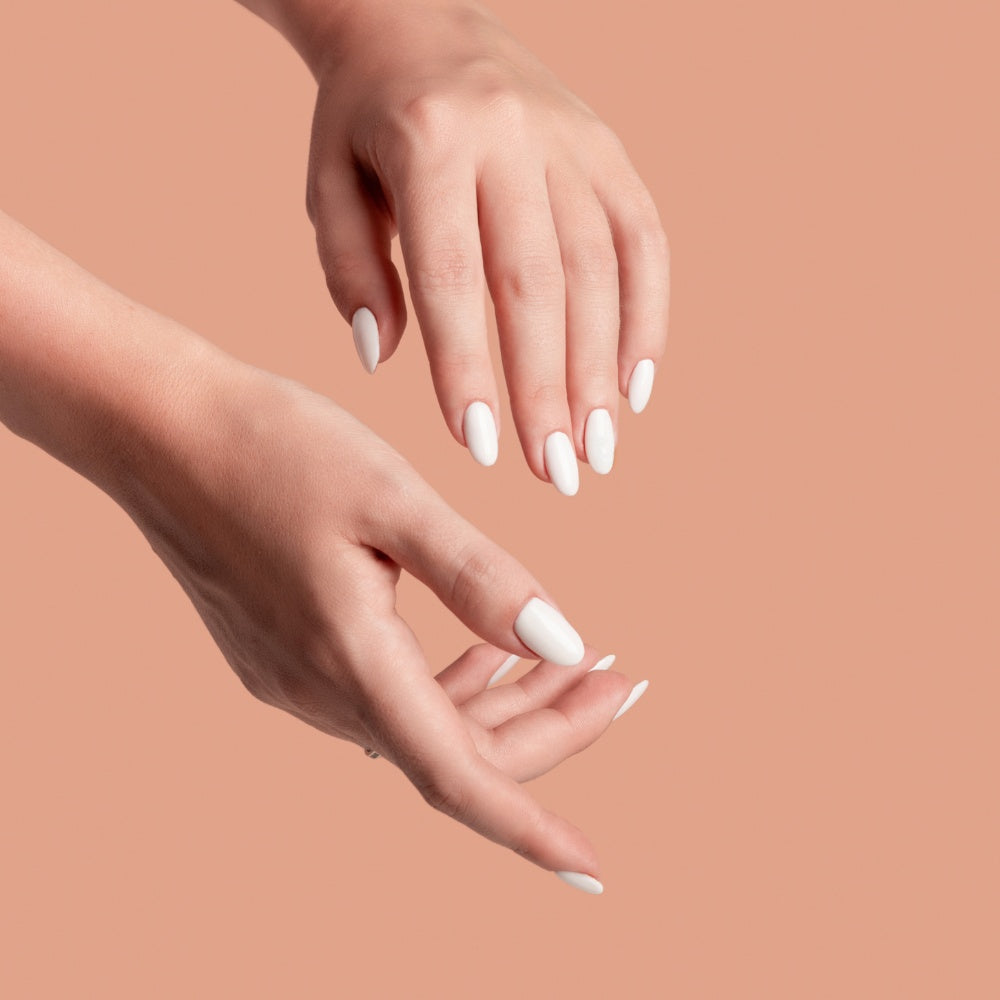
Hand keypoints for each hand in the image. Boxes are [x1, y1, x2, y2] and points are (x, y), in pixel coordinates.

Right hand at [118, 356, 647, 888]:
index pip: (456, 777)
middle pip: (453, 750)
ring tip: (572, 659)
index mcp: (349, 658)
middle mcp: (317, 689)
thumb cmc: (273, 446)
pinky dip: (450, 682)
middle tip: (619, 678)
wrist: (160, 429)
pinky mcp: (281, 654)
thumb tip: (563, 643)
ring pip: (423, 723)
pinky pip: (385, 696)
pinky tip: (488, 648)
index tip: (592, 870)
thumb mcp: (392, 496)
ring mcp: (293, 677)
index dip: (530, 828)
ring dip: (505, 703)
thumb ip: (479, 578)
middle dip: (549, 726)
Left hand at [296, 0, 668, 488]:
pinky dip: (647, 318)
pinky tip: (635, 388)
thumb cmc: (363, 121)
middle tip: (555, 473)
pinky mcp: (610, 149)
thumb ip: (349, 272)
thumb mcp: (327, 184)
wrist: (419, 19)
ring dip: (602, 370)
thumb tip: (385, 361)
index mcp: (429, 140)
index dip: (465, 368)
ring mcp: (572, 139)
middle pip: (537, 283)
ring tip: (596, 450)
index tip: (477, 447)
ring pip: (600, 270)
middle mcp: (510, 134)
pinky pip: (644, 241)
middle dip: (547, 389)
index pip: (451, 277)